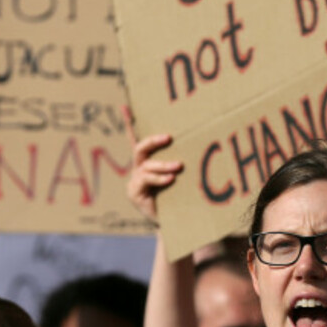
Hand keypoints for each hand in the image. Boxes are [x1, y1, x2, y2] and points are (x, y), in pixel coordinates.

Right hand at [123, 106, 183, 222]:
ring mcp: (136, 180)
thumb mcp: (181, 175)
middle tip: (168, 138)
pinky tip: (170, 179)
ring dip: (163, 165)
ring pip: (146, 165)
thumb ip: (181, 161)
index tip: (125, 105)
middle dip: (153, 141)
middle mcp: (139, 168)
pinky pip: (146, 180)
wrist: (174, 221)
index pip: (137, 137)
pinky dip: (159, 178)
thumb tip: (202, 143)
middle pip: (140, 148)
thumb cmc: (180, 194)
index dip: (129, 122)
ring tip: (177, 167)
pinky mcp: (135, 192)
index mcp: (148, 160)